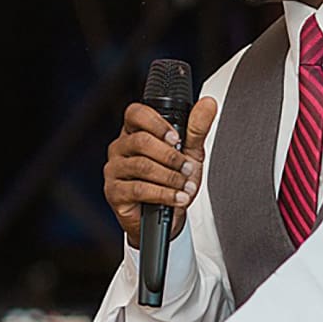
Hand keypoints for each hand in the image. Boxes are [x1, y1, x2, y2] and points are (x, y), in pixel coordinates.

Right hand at [103, 96, 217, 247]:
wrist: (167, 217)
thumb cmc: (173, 181)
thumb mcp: (189, 152)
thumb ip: (196, 128)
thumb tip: (208, 104)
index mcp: (135, 132)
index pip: (135, 113)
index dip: (156, 123)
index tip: (176, 138)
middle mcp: (120, 147)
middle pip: (141, 141)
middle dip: (170, 156)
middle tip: (187, 167)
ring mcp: (114, 169)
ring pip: (142, 166)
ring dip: (170, 177)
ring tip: (185, 185)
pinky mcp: (114, 192)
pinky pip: (139, 189)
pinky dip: (163, 194)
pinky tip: (177, 198)